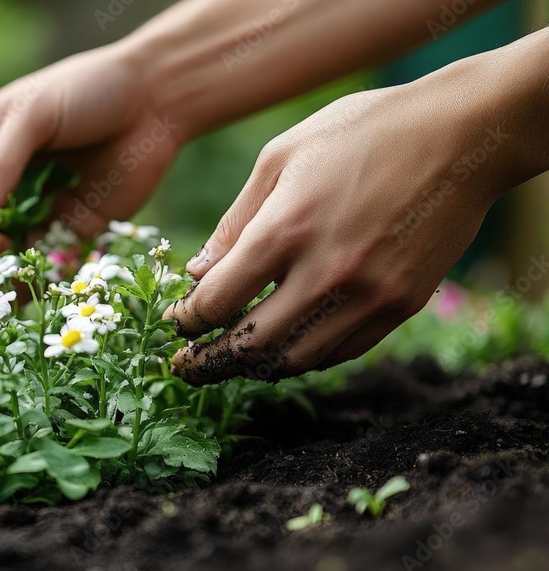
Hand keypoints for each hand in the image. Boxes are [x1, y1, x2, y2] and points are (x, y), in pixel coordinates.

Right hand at [0, 43, 182, 260]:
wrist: (158, 99)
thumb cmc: (88, 89)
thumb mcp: (33, 114)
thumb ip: (1, 161)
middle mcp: (5, 181)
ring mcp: (38, 208)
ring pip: (7, 249)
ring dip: (0, 266)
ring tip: (3, 273)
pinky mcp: (73, 228)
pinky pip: (48, 259)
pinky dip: (37, 277)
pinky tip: (29, 289)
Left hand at [165, 73, 509, 384]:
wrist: (463, 133)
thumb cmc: (362, 132)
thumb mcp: (281, 156)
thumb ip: (234, 223)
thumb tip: (197, 275)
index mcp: (286, 229)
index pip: (216, 302)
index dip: (186, 320)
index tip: (177, 324)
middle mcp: (325, 272)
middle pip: (249, 345)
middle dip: (209, 362)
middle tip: (187, 367)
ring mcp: (368, 295)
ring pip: (295, 360)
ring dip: (256, 367)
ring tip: (233, 361)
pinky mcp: (400, 305)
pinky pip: (339, 352)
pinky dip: (304, 356)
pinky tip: (285, 346)